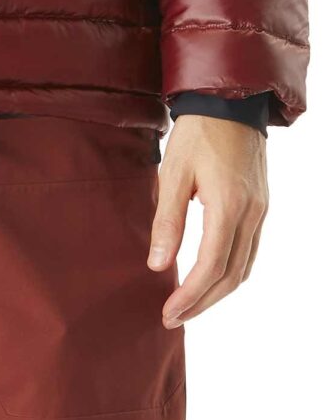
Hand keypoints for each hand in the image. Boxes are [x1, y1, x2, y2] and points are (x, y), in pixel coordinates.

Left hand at [147, 116, 268, 325]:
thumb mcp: (172, 174)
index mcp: (228, 206)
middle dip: (202, 302)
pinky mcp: (260, 206)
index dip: (190, 295)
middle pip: (231, 275)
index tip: (168, 312)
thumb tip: (157, 264)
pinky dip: (230, 272)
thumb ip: (166, 221)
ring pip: (244, 267)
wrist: (230, 102)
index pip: (211, 265)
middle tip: (173, 318)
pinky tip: (210, 278)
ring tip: (189, 306)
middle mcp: (251, 214)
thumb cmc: (197, 134)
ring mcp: (260, 211)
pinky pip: (250, 251)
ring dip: (217, 292)